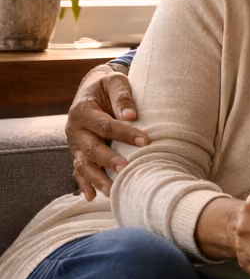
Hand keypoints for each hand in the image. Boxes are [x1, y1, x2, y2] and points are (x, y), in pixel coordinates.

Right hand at [67, 63, 148, 199]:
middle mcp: (75, 129)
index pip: (105, 125)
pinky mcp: (78, 153)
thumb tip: (131, 115)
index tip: (146, 140)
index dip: (125, 133)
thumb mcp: (115, 82)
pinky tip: (92, 197)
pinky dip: (84, 184)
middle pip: (92, 148)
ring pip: (84, 164)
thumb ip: (122, 96)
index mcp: (82, 111)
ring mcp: (75, 144)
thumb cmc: (108, 86)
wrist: (93, 89)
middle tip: (125, 168)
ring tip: (111, 191)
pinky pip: (79, 170)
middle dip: (109, 160)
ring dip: (97, 178)